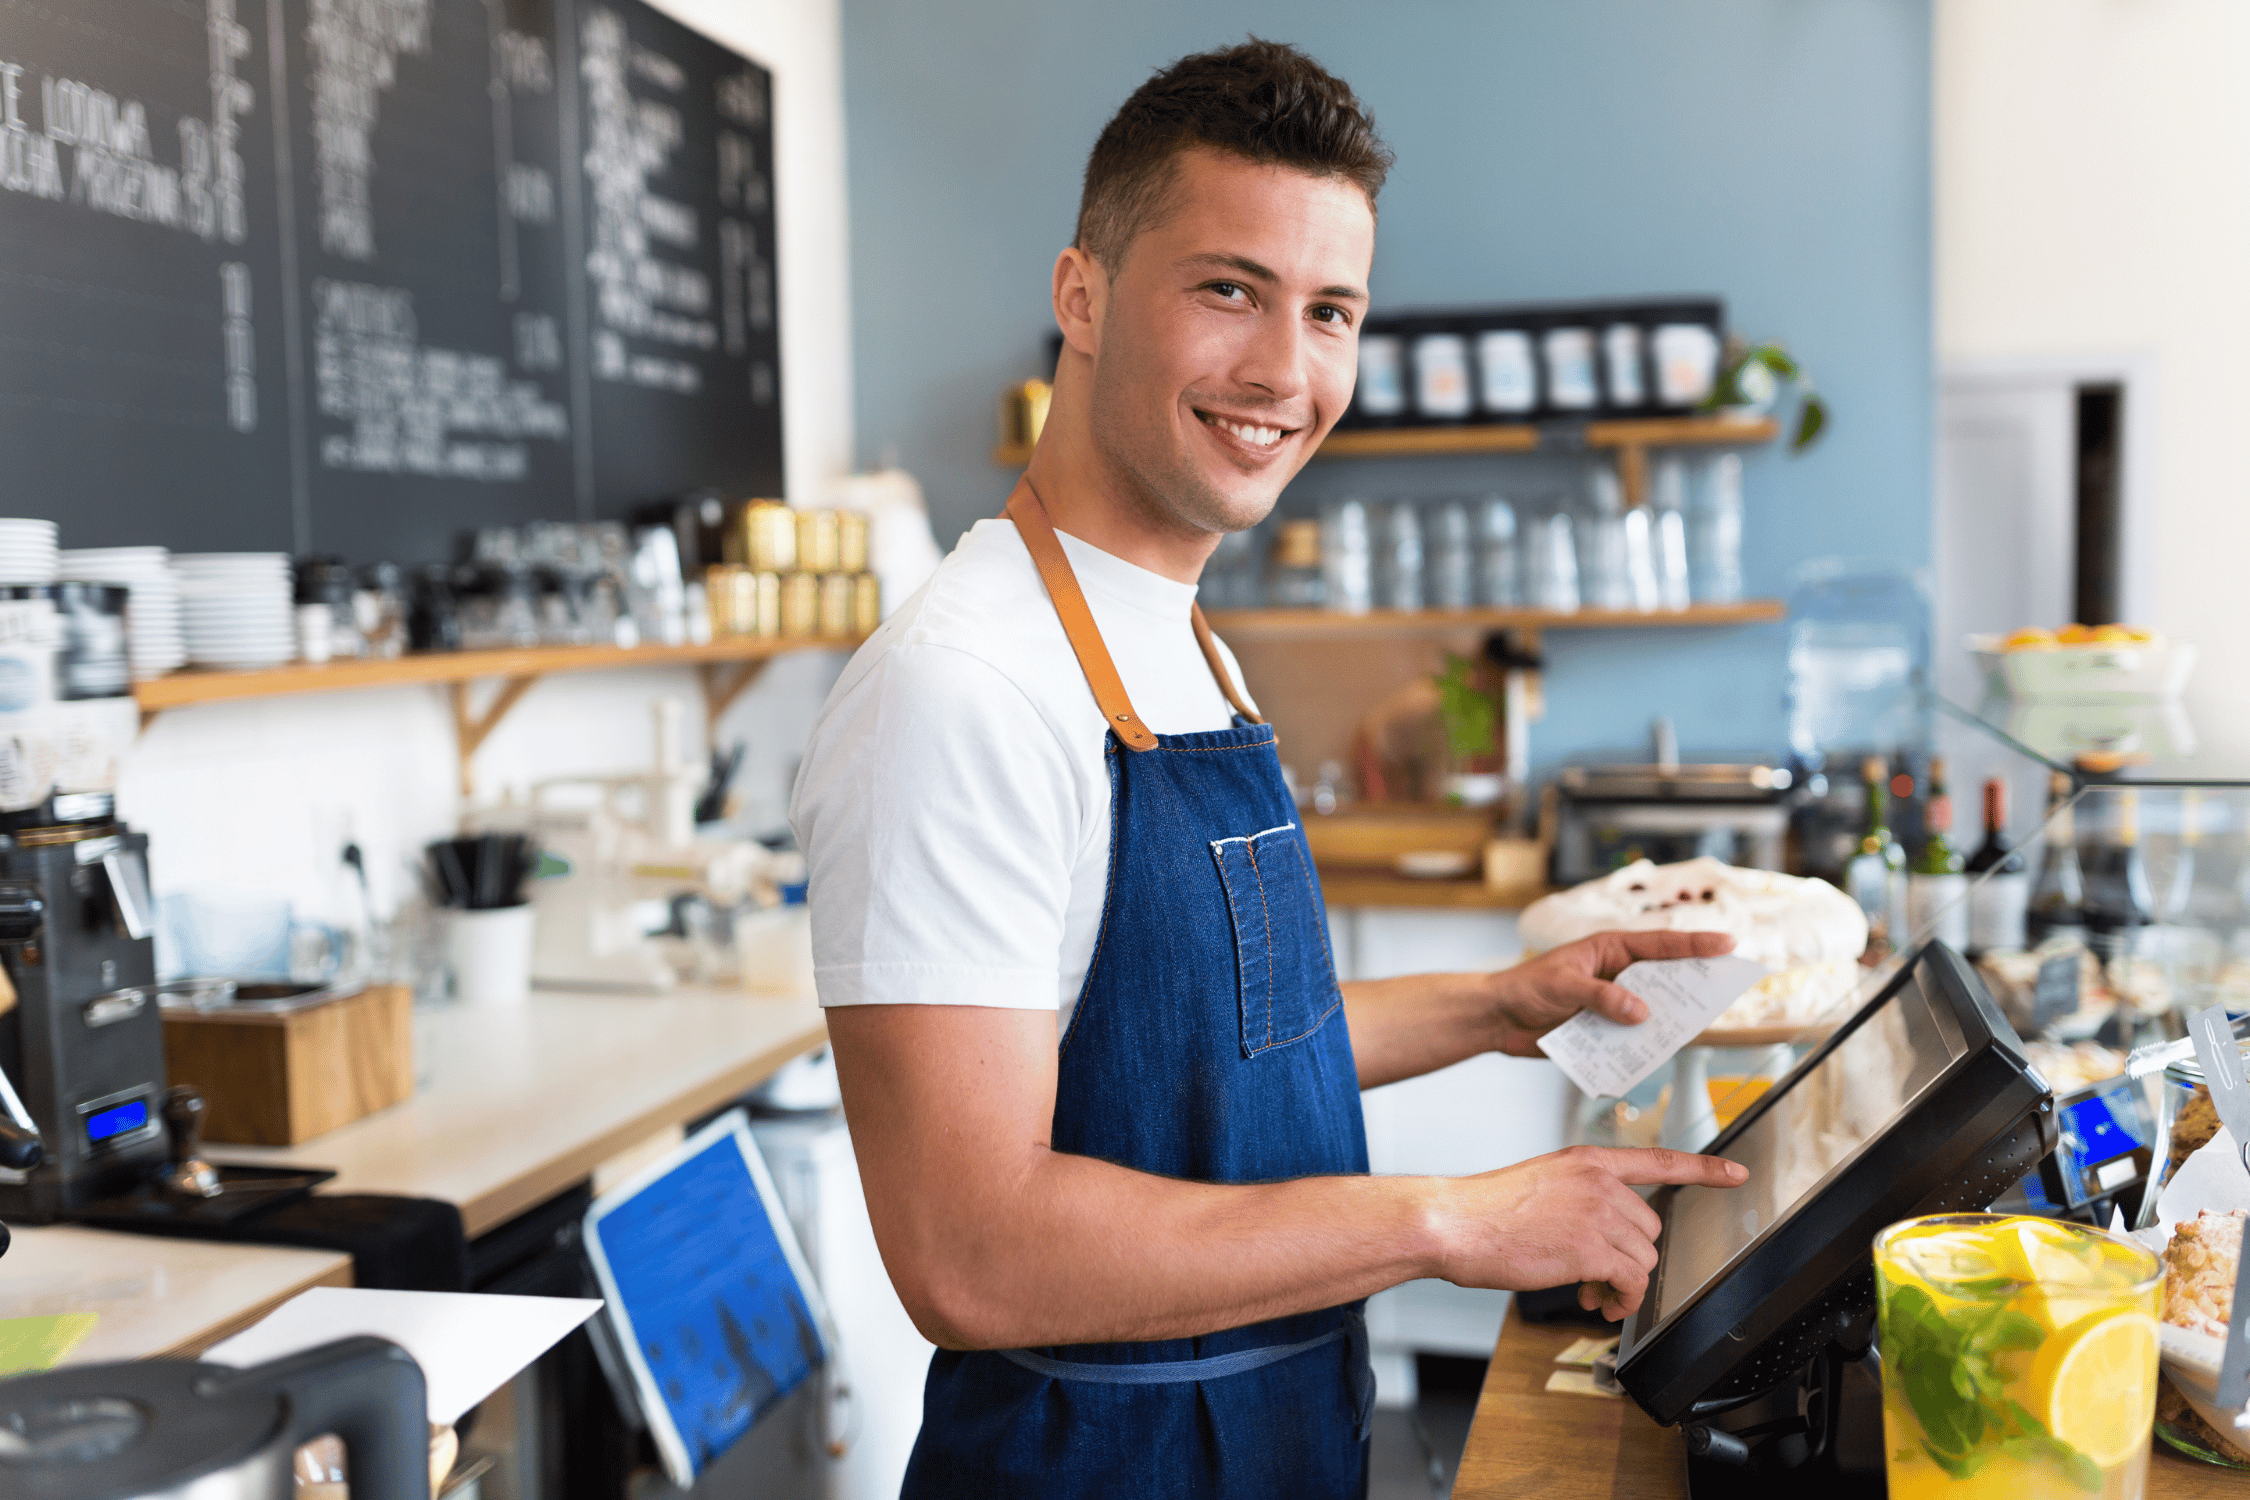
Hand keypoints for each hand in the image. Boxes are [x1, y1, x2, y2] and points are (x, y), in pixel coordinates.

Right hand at [1432, 1145, 1747, 1320]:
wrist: (1452, 1222)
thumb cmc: (1484, 1211)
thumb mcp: (1539, 1186)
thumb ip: (1578, 1201)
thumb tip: (1600, 1242)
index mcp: (1587, 1161)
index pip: (1659, 1159)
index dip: (1704, 1168)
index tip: (1735, 1173)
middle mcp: (1599, 1182)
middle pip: (1651, 1226)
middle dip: (1631, 1257)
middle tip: (1597, 1277)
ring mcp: (1597, 1212)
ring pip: (1645, 1257)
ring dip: (1624, 1283)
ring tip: (1591, 1292)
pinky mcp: (1591, 1247)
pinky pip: (1632, 1281)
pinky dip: (1623, 1300)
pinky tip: (1597, 1302)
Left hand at [1480, 930, 1735, 1056]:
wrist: (1498, 1019)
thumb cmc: (1525, 988)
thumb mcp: (1562, 986)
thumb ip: (1601, 996)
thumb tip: (1642, 1012)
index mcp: (1609, 950)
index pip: (1660, 945)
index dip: (1696, 945)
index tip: (1729, 944)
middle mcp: (1617, 974)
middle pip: (1665, 978)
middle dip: (1694, 984)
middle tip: (1726, 990)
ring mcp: (1613, 1003)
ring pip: (1653, 1012)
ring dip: (1669, 1021)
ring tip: (1694, 1028)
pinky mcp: (1605, 1030)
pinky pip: (1632, 1039)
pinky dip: (1643, 1047)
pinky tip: (1653, 1055)